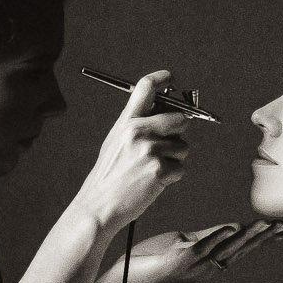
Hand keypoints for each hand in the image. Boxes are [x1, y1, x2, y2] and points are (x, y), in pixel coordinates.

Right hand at [80, 70, 198, 232]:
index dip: (162, 78)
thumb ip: (139, 126)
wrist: (99, 205)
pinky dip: (172, 177)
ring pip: (183, 147)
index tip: (171, 78)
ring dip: (174, 159)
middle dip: (180, 131)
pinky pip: (181, 168)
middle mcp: (138, 131)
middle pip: (180, 118)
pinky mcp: (159, 169)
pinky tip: (153, 182)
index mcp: (126, 122)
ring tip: (151, 169)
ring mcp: (150, 149)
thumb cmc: (109, 176)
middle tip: (168, 144)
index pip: (145, 88)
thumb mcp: (116, 142)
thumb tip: (169, 116)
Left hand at [121, 218, 282, 282]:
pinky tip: (231, 227)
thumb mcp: (183, 244)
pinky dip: (217, 237)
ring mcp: (194, 264)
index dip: (262, 239)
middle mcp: (206, 267)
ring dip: (246, 236)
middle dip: (262, 237)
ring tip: (263, 225)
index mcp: (210, 262)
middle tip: (282, 226)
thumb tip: (230, 227)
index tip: (281, 229)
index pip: (242, 248)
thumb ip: (206, 237)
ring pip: (226, 248)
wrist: (126, 279)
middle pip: (240, 249)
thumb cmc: (152, 260)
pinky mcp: (179, 260)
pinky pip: (202, 247)